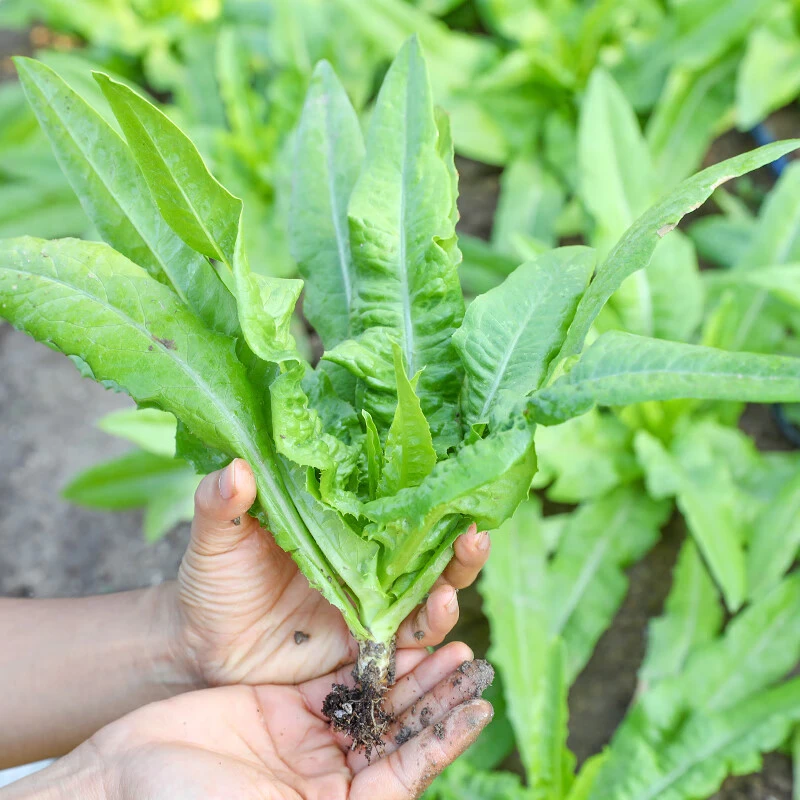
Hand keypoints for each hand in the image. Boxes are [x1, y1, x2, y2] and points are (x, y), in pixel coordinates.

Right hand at [34, 645, 491, 799]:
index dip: (445, 742)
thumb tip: (400, 799)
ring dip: (408, 671)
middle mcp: (331, 782)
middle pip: (398, 734)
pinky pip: (337, 678)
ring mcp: (310, 741)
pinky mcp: (287, 707)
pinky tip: (392, 632)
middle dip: (435, 697)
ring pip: (374, 700)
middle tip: (471, 660)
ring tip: (444, 638)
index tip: (480, 708)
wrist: (123, 781)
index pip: (407, 774)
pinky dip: (366, 657)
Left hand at [171, 459, 489, 686]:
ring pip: (428, 590)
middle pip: (425, 547)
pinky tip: (444, 615)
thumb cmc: (214, 583)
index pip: (392, 503)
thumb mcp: (216, 540)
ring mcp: (371, 605)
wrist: (206, 650)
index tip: (451, 473)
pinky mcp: (369, 646)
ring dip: (454, 580)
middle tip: (474, 527)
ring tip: (463, 566)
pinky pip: (409, 639)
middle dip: (456, 539)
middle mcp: (366, 562)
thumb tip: (236, 466)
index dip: (424, 491)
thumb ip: (222, 506)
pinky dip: (432, 627)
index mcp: (340, 525)